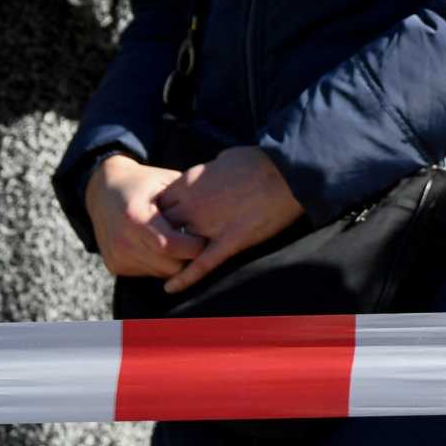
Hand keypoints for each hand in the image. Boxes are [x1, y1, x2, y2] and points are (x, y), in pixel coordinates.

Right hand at [85, 153, 203, 279]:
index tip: (208, 241)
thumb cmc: (143, 183)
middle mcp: (122, 240)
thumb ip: (186, 197)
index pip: (170, 245)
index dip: (193, 247)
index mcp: (135, 217)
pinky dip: (161, 264)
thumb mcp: (164, 181)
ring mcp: (116, 255)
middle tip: (201, 245)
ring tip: (183, 244)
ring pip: (159, 272)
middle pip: (167, 264)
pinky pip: (147, 273)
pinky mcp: (114, 266)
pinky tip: (164, 248)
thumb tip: (218, 208)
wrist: (103, 191)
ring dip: (175, 263)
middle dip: (188, 258)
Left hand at [151, 146, 305, 295]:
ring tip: (166, 265)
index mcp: (189, 183)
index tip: (163, 219)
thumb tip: (210, 173)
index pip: (159, 203)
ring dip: (171, 255)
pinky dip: (184, 278)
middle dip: (160, 235)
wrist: (286, 173)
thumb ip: (209, 169)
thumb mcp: (225, 157)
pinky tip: (171, 288)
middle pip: (160, 226)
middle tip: (163, 243)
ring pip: (176, 247)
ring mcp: (208, 226)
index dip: (159, 213)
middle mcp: (192, 206)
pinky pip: (201, 264)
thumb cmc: (259, 161)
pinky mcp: (229, 242)